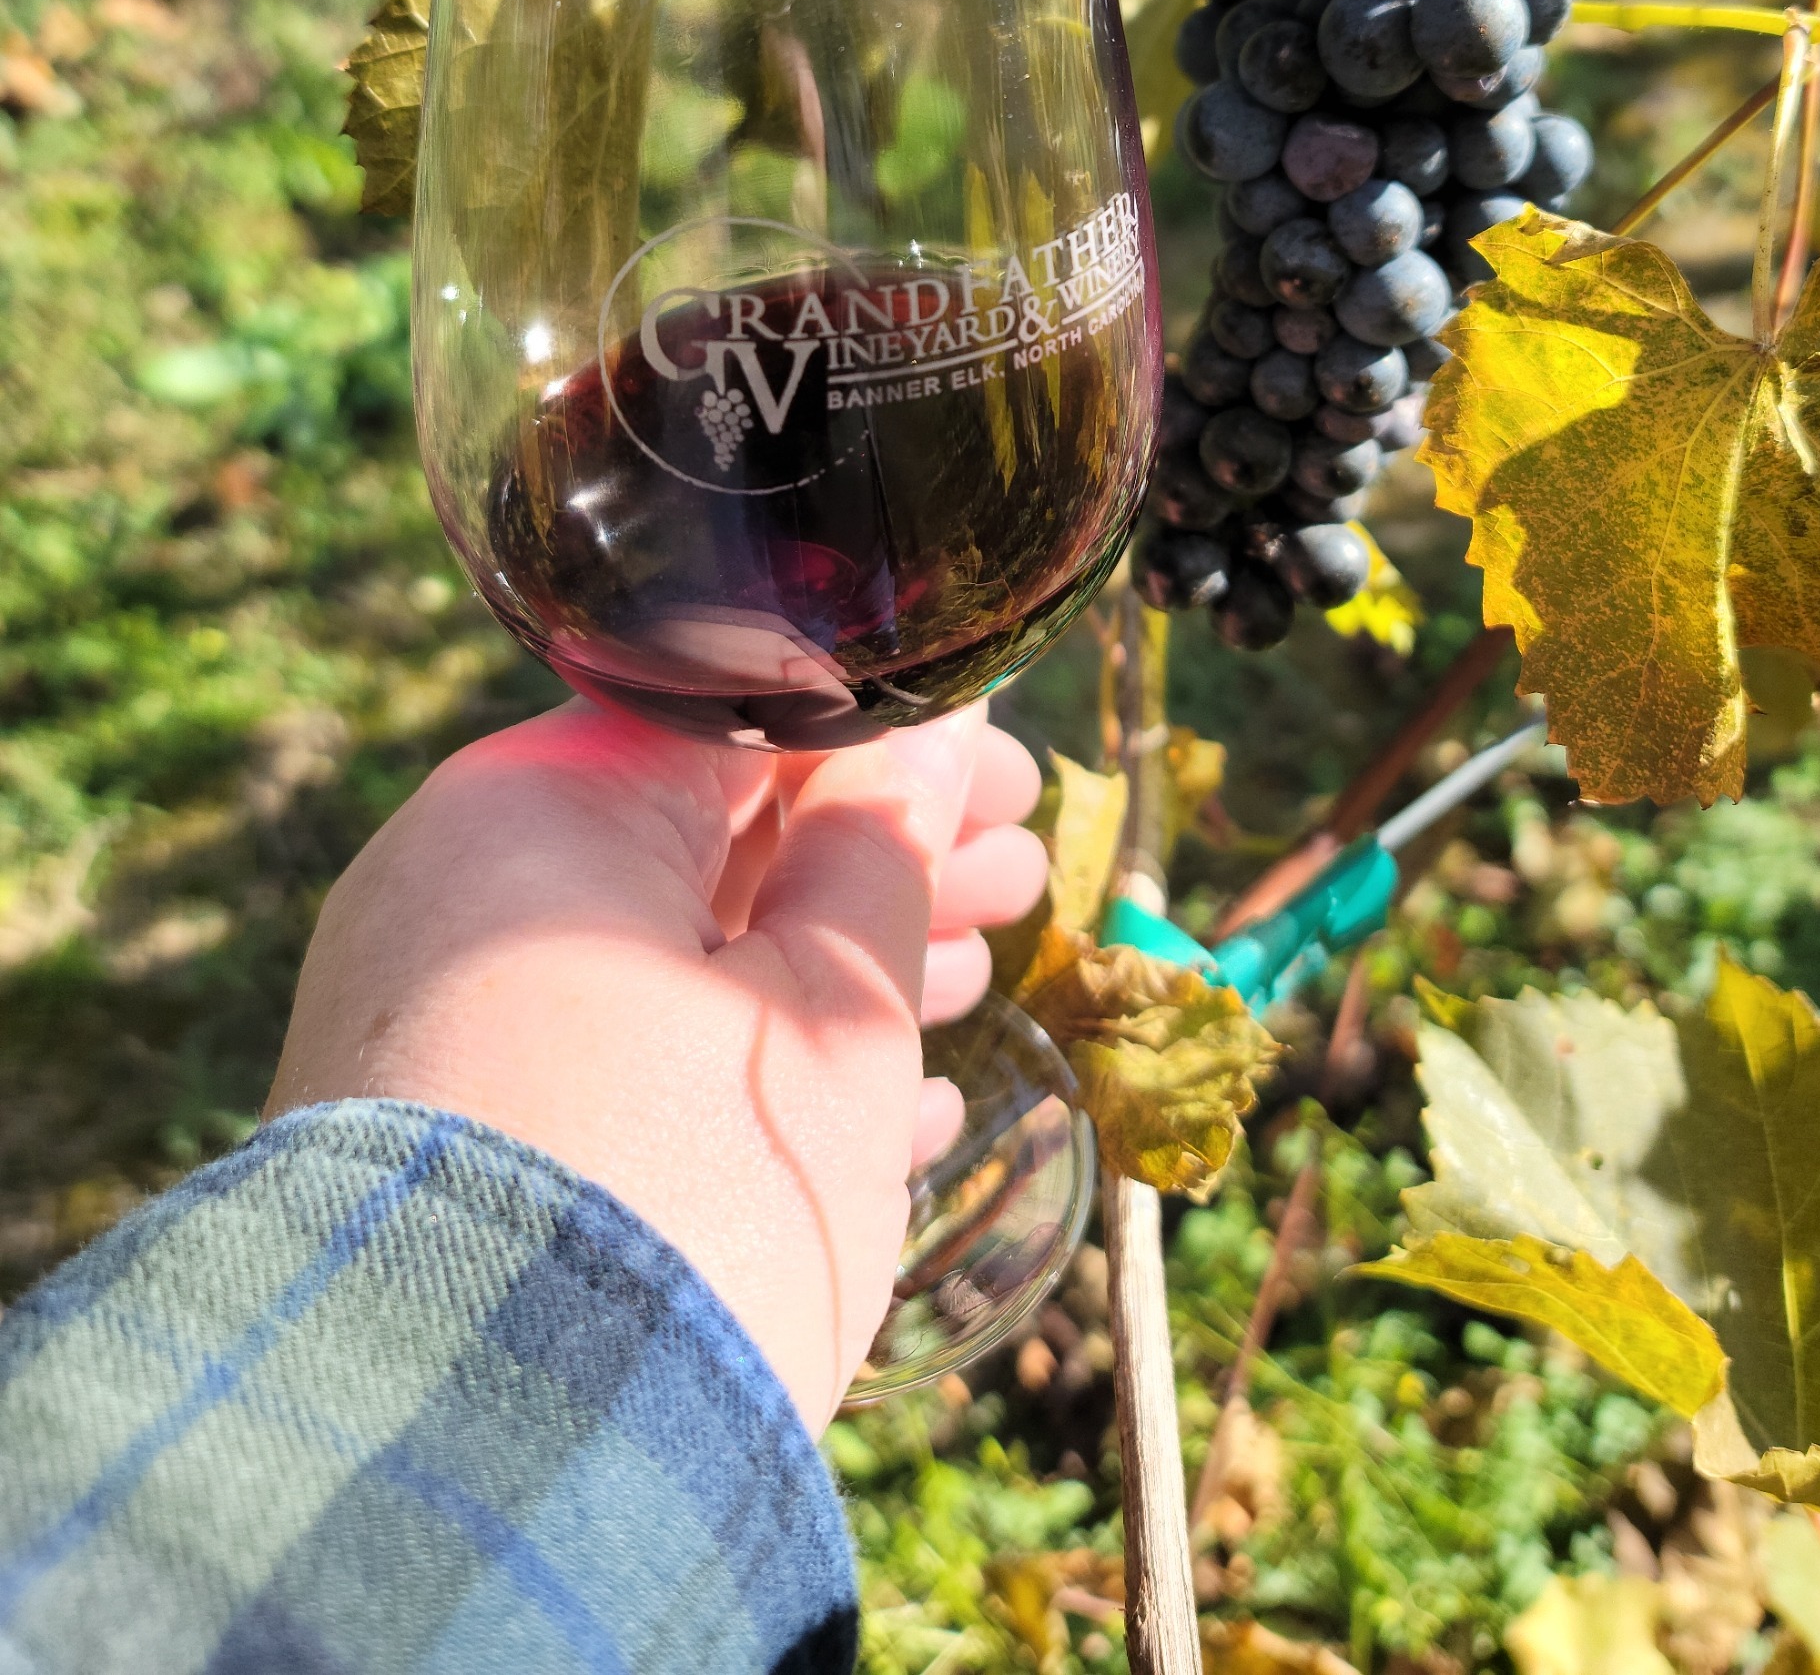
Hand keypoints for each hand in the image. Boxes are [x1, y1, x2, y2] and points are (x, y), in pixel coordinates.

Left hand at [266, 698, 1045, 1431]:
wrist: (484, 1464)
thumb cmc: (688, 1191)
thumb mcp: (833, 1012)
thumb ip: (887, 854)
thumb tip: (931, 740)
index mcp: (543, 801)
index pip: (747, 716)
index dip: (900, 742)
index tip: (1010, 776)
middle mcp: (460, 880)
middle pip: (709, 832)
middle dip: (876, 860)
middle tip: (1019, 879)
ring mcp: (439, 1012)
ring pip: (669, 947)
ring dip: (828, 963)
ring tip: (975, 981)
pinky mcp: (447, 1132)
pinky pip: (614, 1055)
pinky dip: (742, 1064)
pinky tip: (885, 1106)